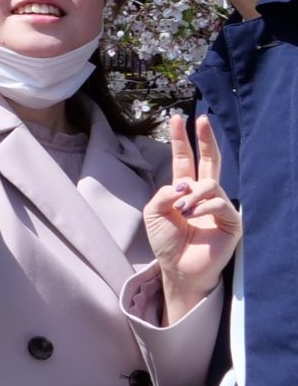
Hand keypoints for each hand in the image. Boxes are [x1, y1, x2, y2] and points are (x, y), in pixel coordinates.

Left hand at [146, 114, 242, 320]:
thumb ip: (164, 193)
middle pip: (208, 160)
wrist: (178, 267)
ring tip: (182, 211)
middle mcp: (204, 194)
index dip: (181, 140)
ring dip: (192, 195)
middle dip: (205, 139)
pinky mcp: (232, 219)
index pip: (184, 159)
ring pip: (209, 183)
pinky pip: (219, 201)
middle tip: (202, 118)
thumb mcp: (154, 213)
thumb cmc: (166, 242)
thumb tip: (184, 184)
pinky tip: (193, 216)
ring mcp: (219, 205)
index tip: (177, 118)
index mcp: (184, 190)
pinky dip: (203, 206)